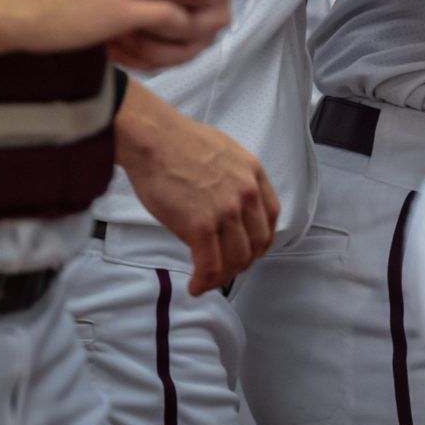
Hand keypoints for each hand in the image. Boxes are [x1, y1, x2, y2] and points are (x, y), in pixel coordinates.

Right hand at [116, 90, 279, 295]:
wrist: (153, 138)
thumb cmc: (177, 142)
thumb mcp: (224, 152)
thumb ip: (233, 179)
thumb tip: (225, 202)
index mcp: (253, 174)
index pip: (270, 218)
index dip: (260, 241)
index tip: (247, 251)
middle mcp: (247, 194)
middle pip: (257, 243)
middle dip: (242, 263)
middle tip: (225, 271)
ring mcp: (226, 211)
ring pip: (236, 259)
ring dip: (222, 277)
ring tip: (207, 282)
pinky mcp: (201, 225)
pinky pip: (211, 266)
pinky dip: (205, 282)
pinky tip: (195, 286)